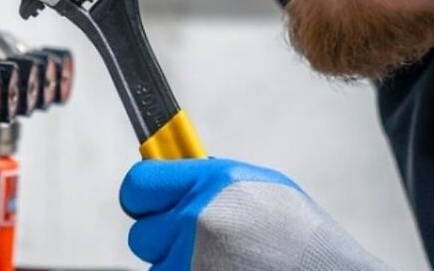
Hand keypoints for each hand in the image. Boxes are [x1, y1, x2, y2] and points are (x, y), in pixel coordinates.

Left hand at [120, 158, 390, 270]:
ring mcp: (193, 263)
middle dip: (163, 236)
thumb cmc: (296, 233)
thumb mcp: (254, 185)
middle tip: (196, 239)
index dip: (143, 195)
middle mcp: (196, 222)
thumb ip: (205, 178)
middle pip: (140, 232)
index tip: (149, 202)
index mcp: (210, 184)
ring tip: (225, 261)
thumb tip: (163, 171)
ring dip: (177, 264)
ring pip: (156, 266)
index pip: (137, 185)